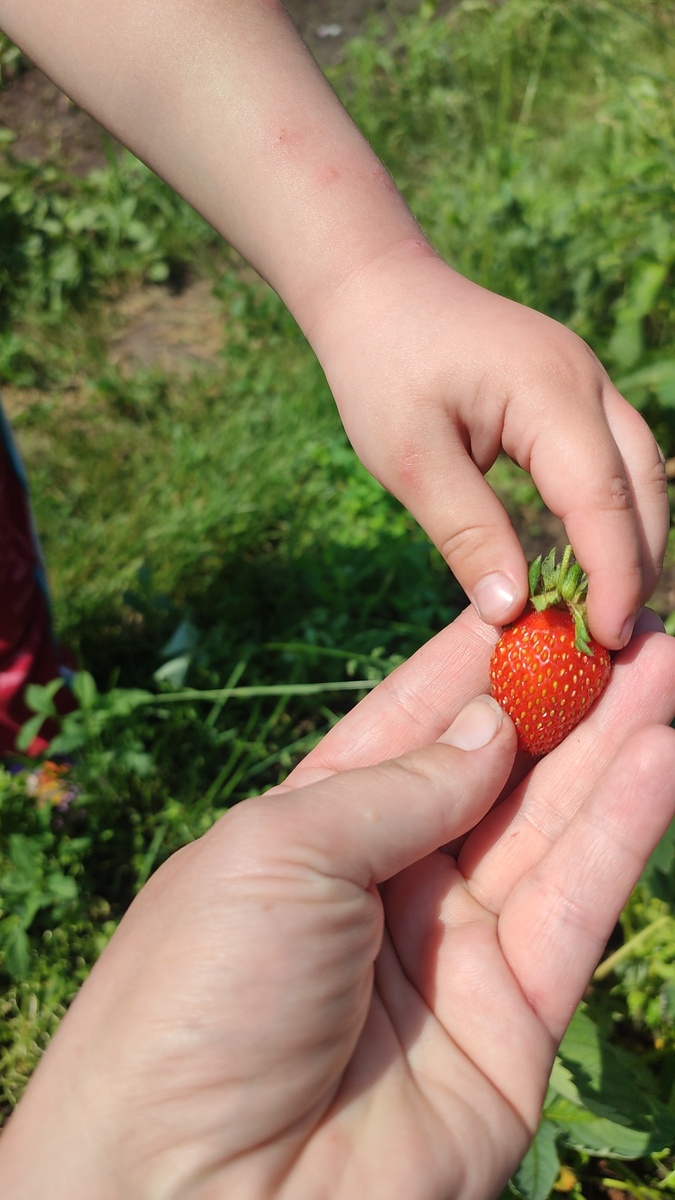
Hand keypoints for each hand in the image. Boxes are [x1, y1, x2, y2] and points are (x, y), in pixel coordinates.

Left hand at [3, 608, 674, 1199]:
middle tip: (629, 620)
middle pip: (495, 772)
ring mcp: (454, 955)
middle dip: (563, 696)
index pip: (410, 723)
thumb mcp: (278, 851)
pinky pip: (577, 909)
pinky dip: (625, 830)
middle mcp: (388, 885)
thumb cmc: (199, 1001)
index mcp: (312, 830)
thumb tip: (488, 723)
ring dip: (615, 745)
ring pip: (551, 828)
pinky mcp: (514, 1027)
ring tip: (667, 662)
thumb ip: (396, 785)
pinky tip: (663, 752)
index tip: (538, 599)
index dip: (476, 662)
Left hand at [308, 242, 668, 649]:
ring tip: (607, 607)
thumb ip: (466, 533)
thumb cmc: (381, 368)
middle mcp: (586, 380)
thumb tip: (511, 611)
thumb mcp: (408, 460)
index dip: (614, 573)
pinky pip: (615, 455)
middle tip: (614, 637)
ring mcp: (587, 379)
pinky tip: (591, 554)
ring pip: (641, 469)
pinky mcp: (574, 389)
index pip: (603, 498)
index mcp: (547, 392)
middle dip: (638, 563)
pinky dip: (614, 509)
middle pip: (644, 484)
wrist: (376, 288)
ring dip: (634, 538)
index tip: (607, 636)